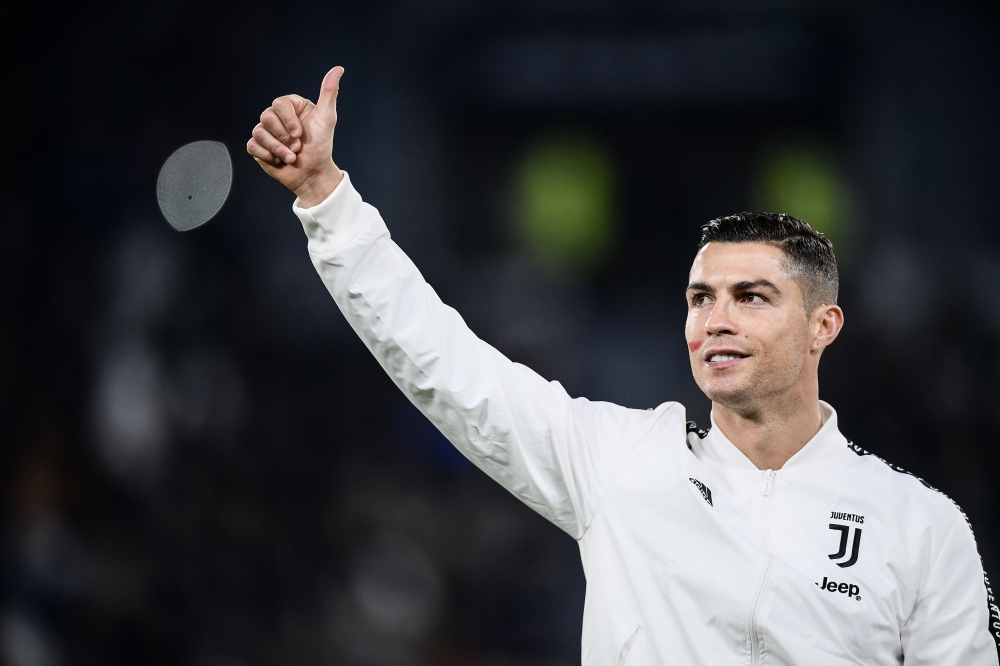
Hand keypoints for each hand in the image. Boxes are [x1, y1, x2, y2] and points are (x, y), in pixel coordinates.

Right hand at [247, 66, 344, 207]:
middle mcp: (277, 117)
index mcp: (291, 107)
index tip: (300, 133)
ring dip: (278, 149)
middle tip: (298, 146)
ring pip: (259, 132)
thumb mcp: (327, 118)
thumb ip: (329, 92)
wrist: (313, 173)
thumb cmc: (321, 146)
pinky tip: (279, 160)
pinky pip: (252, 146)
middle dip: (284, 137)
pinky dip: (267, 155)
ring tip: (292, 156)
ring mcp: (266, 132)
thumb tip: (338, 69)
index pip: (279, 103)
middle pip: (267, 116)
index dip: (288, 120)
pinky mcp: (258, 147)